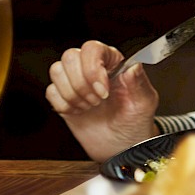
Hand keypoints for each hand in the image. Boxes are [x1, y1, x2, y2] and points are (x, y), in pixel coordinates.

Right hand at [45, 40, 160, 161]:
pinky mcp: (63, 97)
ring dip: (72, 94)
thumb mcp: (144, 103)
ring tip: (89, 106)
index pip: (93, 48)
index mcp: (114, 63)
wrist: (121, 146)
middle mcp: (93, 68)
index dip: (93, 68)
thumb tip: (134, 67)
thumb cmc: (134, 121)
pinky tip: (79, 111)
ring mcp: (76, 81)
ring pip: (57, 70)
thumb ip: (140, 82)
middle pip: (70, 57)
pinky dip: (63, 104)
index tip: (104, 91)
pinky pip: (51, 91)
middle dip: (81, 83)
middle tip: (97, 101)